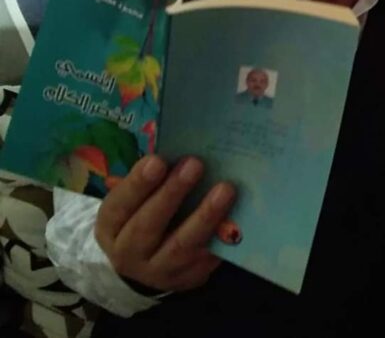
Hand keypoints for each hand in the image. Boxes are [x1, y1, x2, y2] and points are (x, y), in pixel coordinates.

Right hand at [95, 154, 235, 291]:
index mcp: (111, 226)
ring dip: (205, 216)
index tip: (157, 160)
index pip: (119, 205)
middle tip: (195, 164)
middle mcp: (129, 253)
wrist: (146, 262)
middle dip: (172, 194)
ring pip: (181, 246)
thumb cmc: (143, 213)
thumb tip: (178, 143)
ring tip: (225, 189)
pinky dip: (221, 237)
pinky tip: (236, 217)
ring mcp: (158, 271)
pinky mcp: (187, 279)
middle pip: (149, 226)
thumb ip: (151, 177)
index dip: (138, 184)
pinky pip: (206, 259)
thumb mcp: (134, 199)